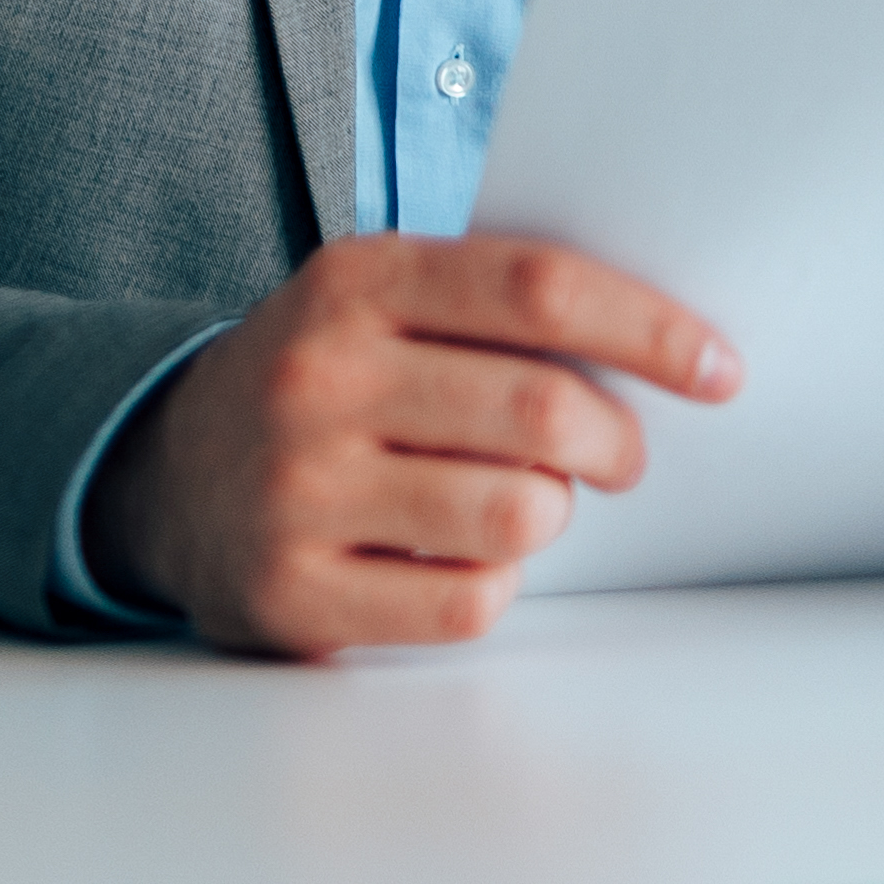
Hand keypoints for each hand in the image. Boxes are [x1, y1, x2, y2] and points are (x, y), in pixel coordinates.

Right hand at [85, 233, 733, 658]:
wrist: (163, 474)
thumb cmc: (326, 382)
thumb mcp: (382, 301)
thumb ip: (499, 303)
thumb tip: (672, 342)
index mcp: (356, 281)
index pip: (539, 289)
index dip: (651, 329)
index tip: (720, 368)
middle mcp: (318, 377)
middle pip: (544, 410)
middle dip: (618, 441)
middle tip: (622, 456)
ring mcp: (298, 489)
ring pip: (519, 511)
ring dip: (552, 511)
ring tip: (522, 500)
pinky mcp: (291, 591)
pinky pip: (469, 601)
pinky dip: (495, 583)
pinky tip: (457, 557)